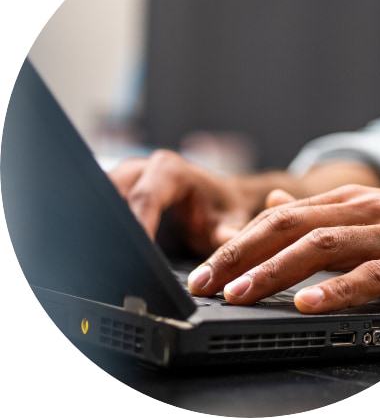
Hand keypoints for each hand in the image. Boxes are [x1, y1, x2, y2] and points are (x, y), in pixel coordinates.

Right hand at [107, 150, 251, 255]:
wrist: (219, 197)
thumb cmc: (222, 208)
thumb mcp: (230, 224)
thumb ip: (228, 238)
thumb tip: (226, 258)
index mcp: (170, 171)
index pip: (144, 198)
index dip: (137, 227)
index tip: (134, 258)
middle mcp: (142, 169)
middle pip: (112, 195)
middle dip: (110, 226)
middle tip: (112, 262)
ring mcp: (124, 179)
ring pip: (98, 199)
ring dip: (100, 226)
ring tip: (105, 259)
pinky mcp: (115, 192)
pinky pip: (98, 205)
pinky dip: (99, 225)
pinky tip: (104, 249)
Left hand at [188, 184, 379, 312]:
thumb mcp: (366, 216)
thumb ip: (317, 213)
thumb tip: (272, 203)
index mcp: (345, 201)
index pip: (279, 216)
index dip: (238, 242)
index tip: (206, 268)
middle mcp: (361, 210)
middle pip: (287, 226)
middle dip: (240, 254)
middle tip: (204, 280)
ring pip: (320, 247)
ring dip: (273, 271)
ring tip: (238, 293)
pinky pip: (370, 275)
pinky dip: (335, 290)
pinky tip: (306, 304)